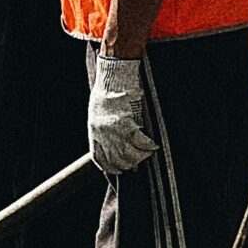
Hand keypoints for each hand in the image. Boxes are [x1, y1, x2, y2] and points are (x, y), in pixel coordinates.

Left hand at [88, 54, 156, 174]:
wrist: (113, 77)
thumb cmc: (107, 91)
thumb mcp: (98, 113)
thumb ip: (104, 129)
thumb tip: (114, 144)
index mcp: (94, 131)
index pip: (99, 159)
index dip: (110, 168)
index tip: (118, 170)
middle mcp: (102, 134)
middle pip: (117, 160)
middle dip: (129, 164)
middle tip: (138, 161)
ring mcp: (114, 130)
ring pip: (129, 155)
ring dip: (141, 156)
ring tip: (147, 152)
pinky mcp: (127, 123)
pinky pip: (140, 141)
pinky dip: (148, 145)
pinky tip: (153, 145)